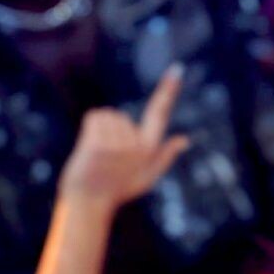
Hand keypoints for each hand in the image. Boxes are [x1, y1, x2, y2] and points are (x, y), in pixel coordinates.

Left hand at [58, 65, 191, 208]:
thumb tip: (185, 139)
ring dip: (100, 128)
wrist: (89, 203)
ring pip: (107, 116)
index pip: (160, 114)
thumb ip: (166, 155)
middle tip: (106, 156)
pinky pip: (94, 117)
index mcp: (150, 151)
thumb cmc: (117, 189)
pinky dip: (89, 126)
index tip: (177, 70)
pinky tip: (88, 147)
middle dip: (113, 130)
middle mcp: (137, 147)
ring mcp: (117, 147)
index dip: (168, 92)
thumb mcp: (147, 176)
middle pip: (122, 116)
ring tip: (98, 154)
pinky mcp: (98, 147)